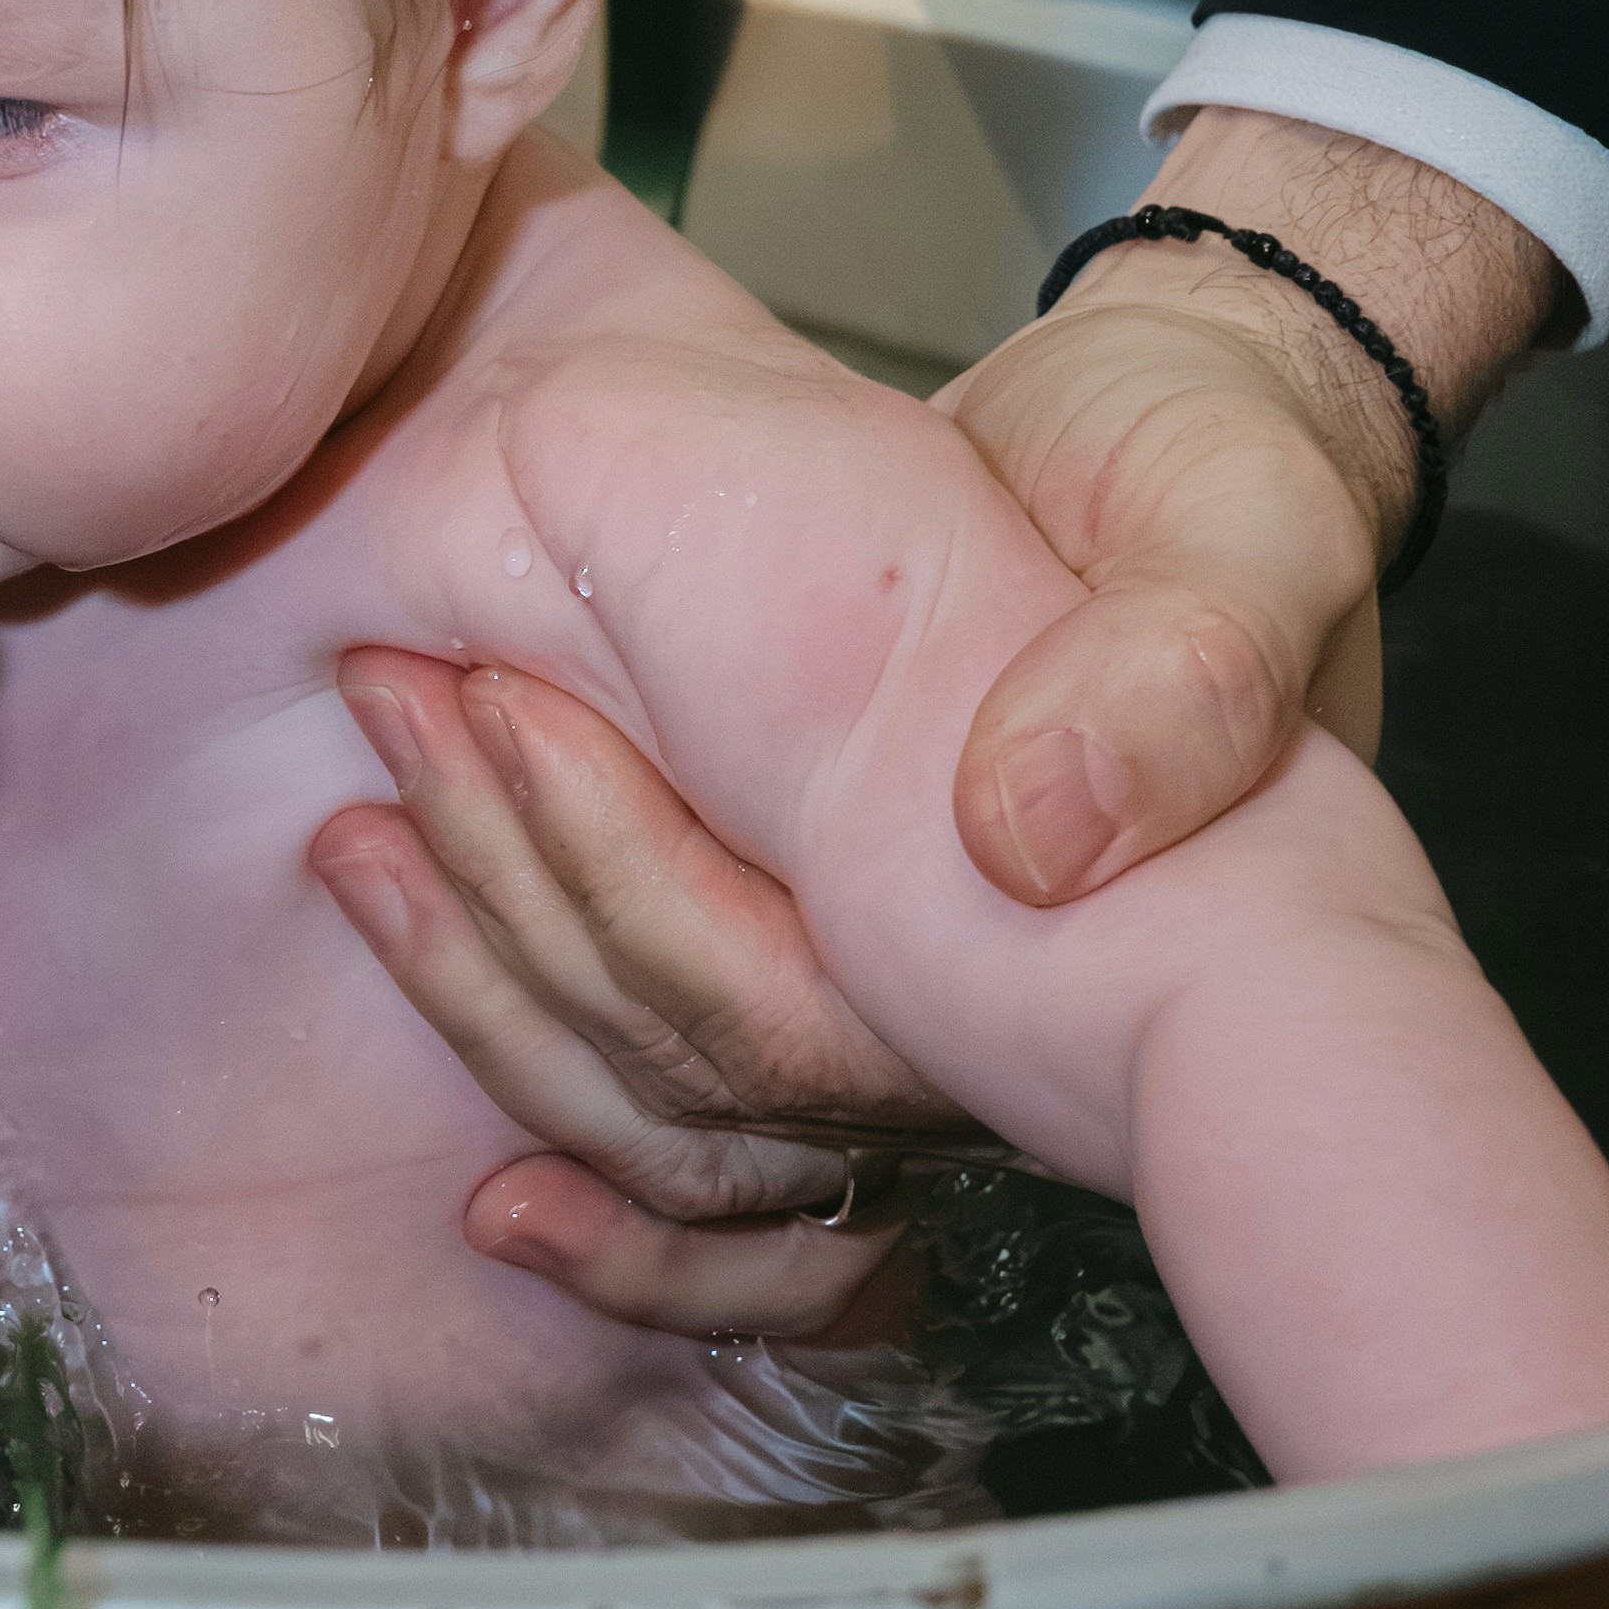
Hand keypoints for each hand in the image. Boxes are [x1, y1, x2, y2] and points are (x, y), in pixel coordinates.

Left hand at [312, 118, 1562, 1313]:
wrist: (1229, 476)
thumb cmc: (1233, 495)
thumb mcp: (1252, 542)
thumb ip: (1189, 673)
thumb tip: (1029, 840)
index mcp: (1042, 924)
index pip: (786, 1004)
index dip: (618, 870)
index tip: (493, 700)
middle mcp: (961, 1015)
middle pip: (689, 1062)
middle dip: (507, 901)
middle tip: (389, 706)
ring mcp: (903, 1023)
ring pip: (663, 1110)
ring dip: (490, 981)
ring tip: (357, 836)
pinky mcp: (848, 977)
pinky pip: (691, 1130)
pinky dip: (568, 1132)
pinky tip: (456, 1085)